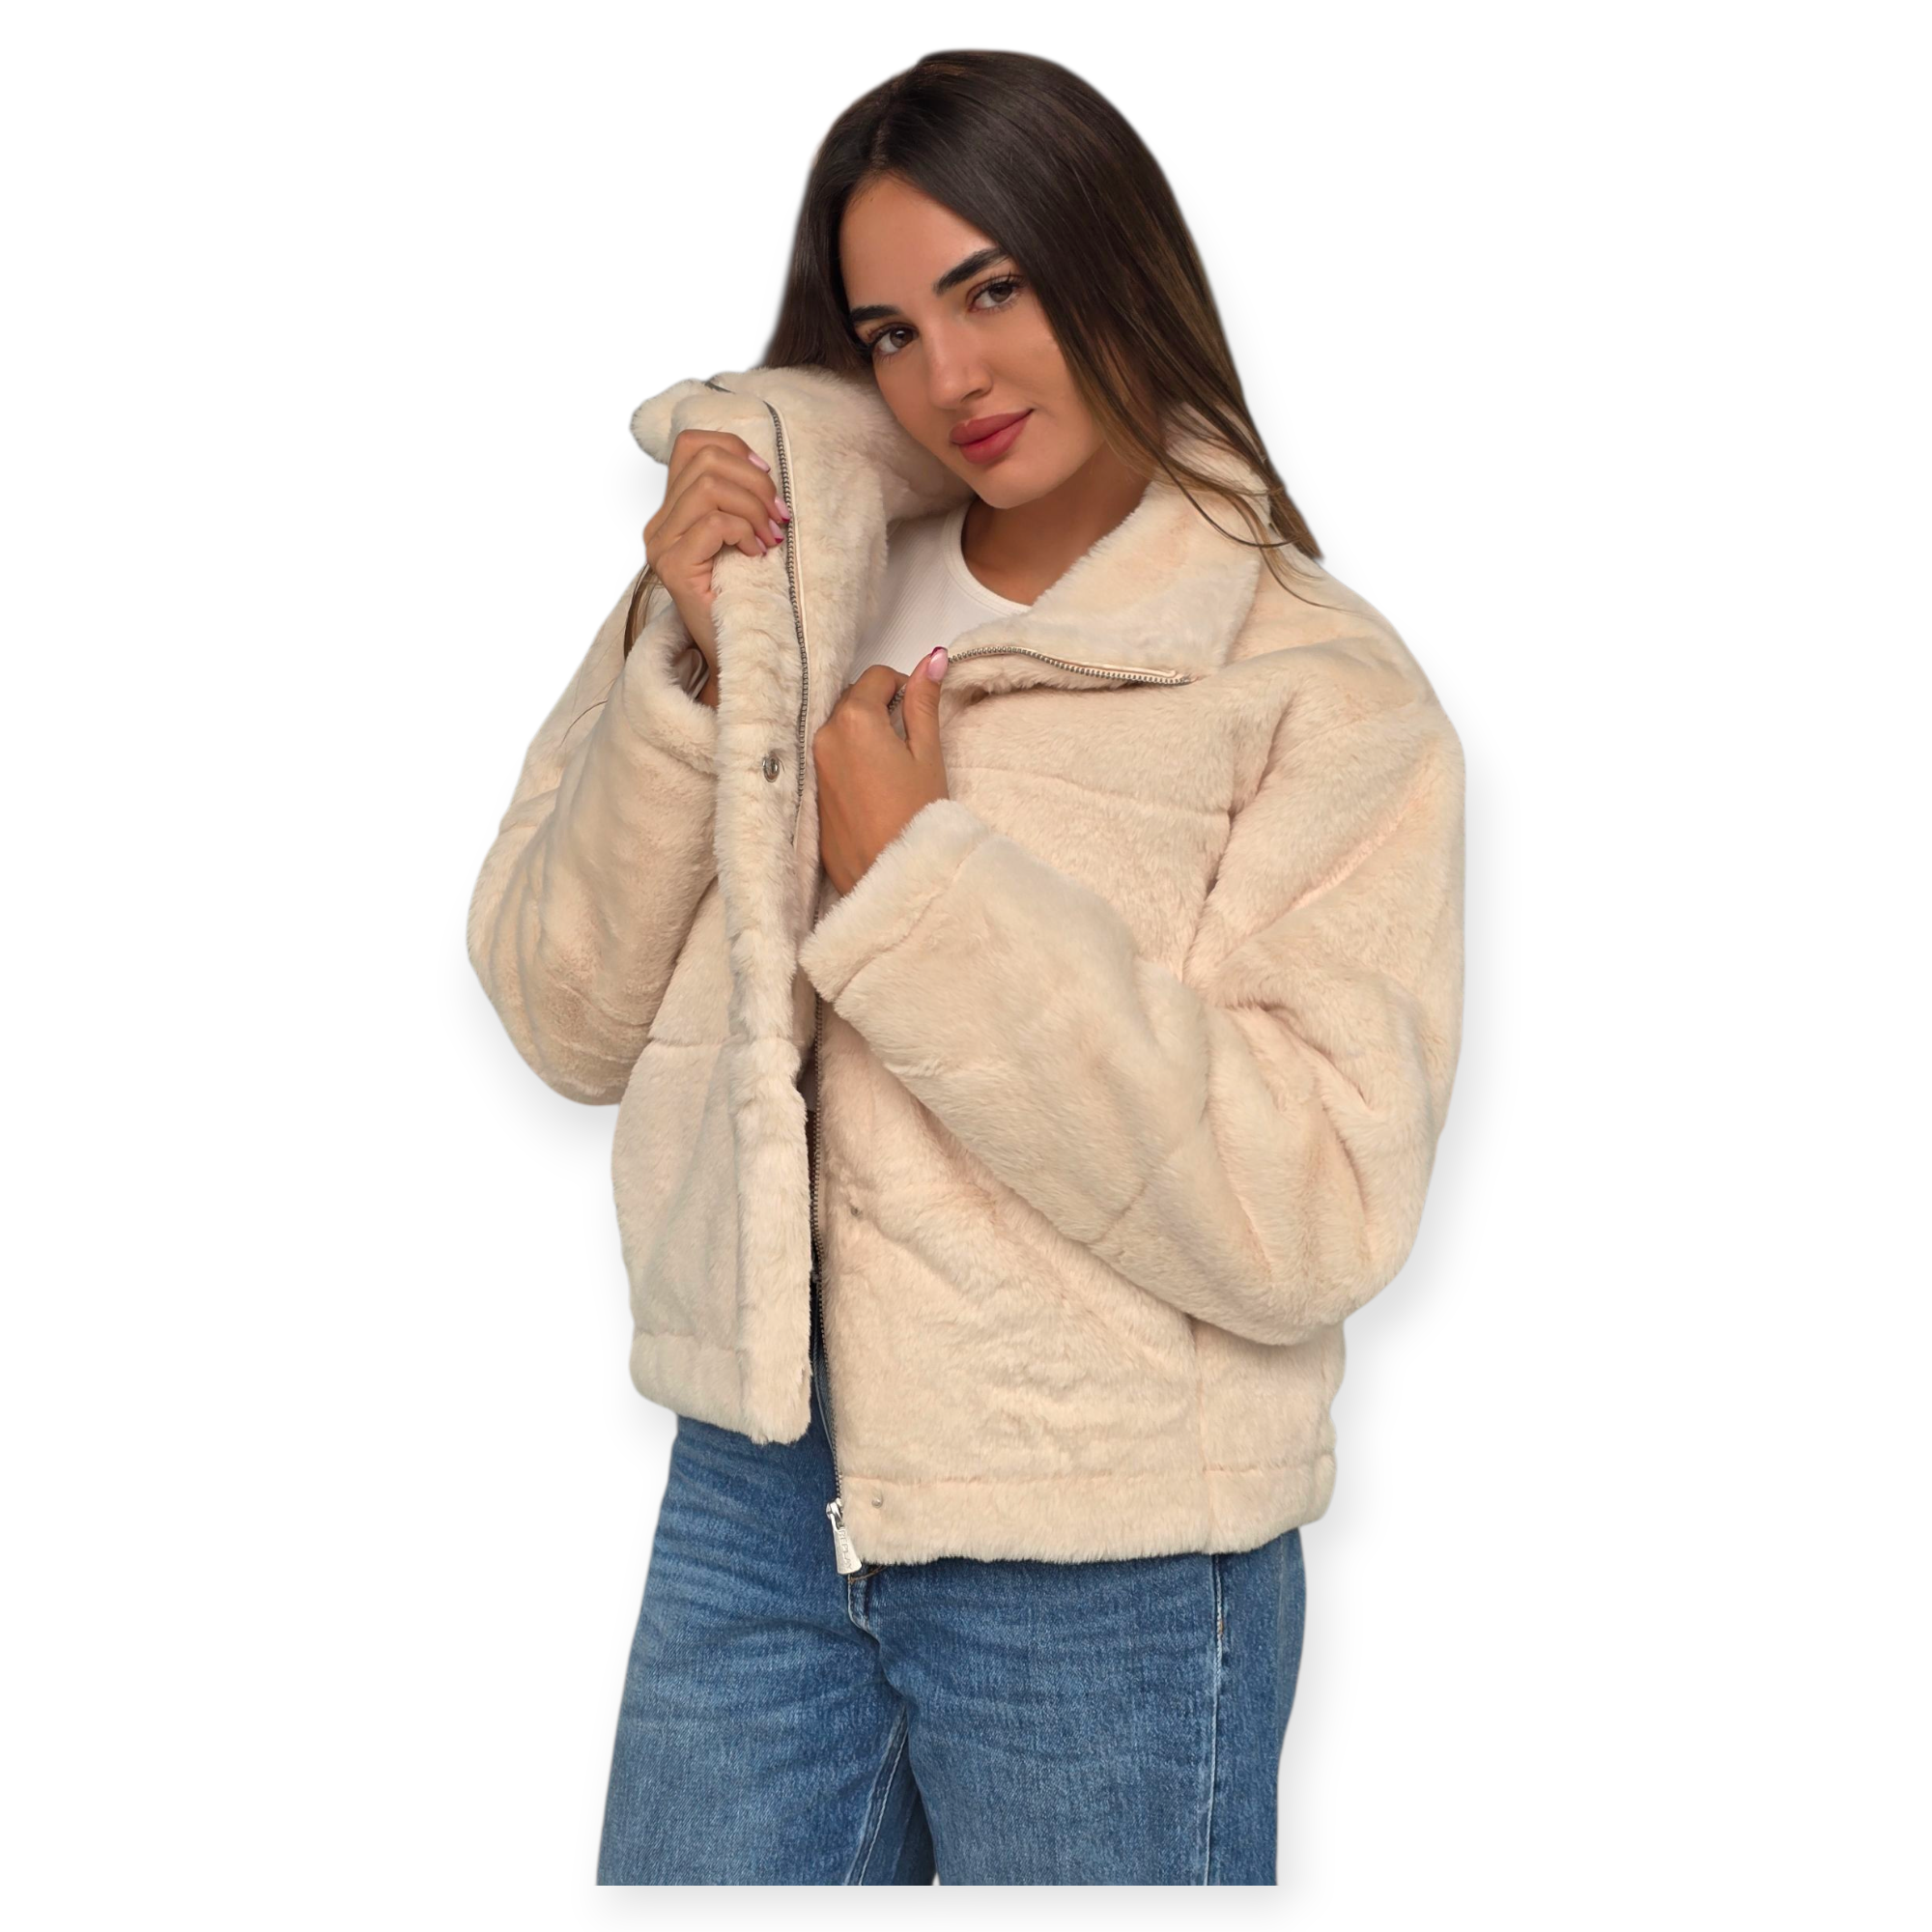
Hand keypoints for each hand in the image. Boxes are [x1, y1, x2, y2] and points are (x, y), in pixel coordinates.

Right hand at [642, 429, 790, 706]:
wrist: (735, 654)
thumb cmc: (745, 598)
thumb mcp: (744, 537)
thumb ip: (739, 501)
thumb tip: (763, 469)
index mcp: (672, 511)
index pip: (692, 445)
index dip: (736, 450)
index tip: (769, 481)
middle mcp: (659, 525)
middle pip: (705, 460)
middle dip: (754, 482)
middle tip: (778, 517)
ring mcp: (662, 546)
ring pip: (710, 487)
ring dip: (753, 507)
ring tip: (770, 537)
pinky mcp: (674, 567)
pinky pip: (713, 523)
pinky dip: (744, 531)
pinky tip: (757, 553)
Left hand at [814, 648, 950, 894]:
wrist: (890, 878)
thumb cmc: (916, 817)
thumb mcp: (927, 755)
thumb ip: (924, 703)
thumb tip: (934, 658)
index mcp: (853, 720)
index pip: (877, 677)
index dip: (904, 688)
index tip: (919, 713)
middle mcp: (824, 736)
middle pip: (852, 699)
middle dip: (880, 709)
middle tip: (908, 742)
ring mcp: (813, 764)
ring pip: (839, 728)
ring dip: (863, 733)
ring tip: (891, 767)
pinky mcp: (811, 790)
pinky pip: (829, 757)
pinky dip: (849, 758)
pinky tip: (873, 786)